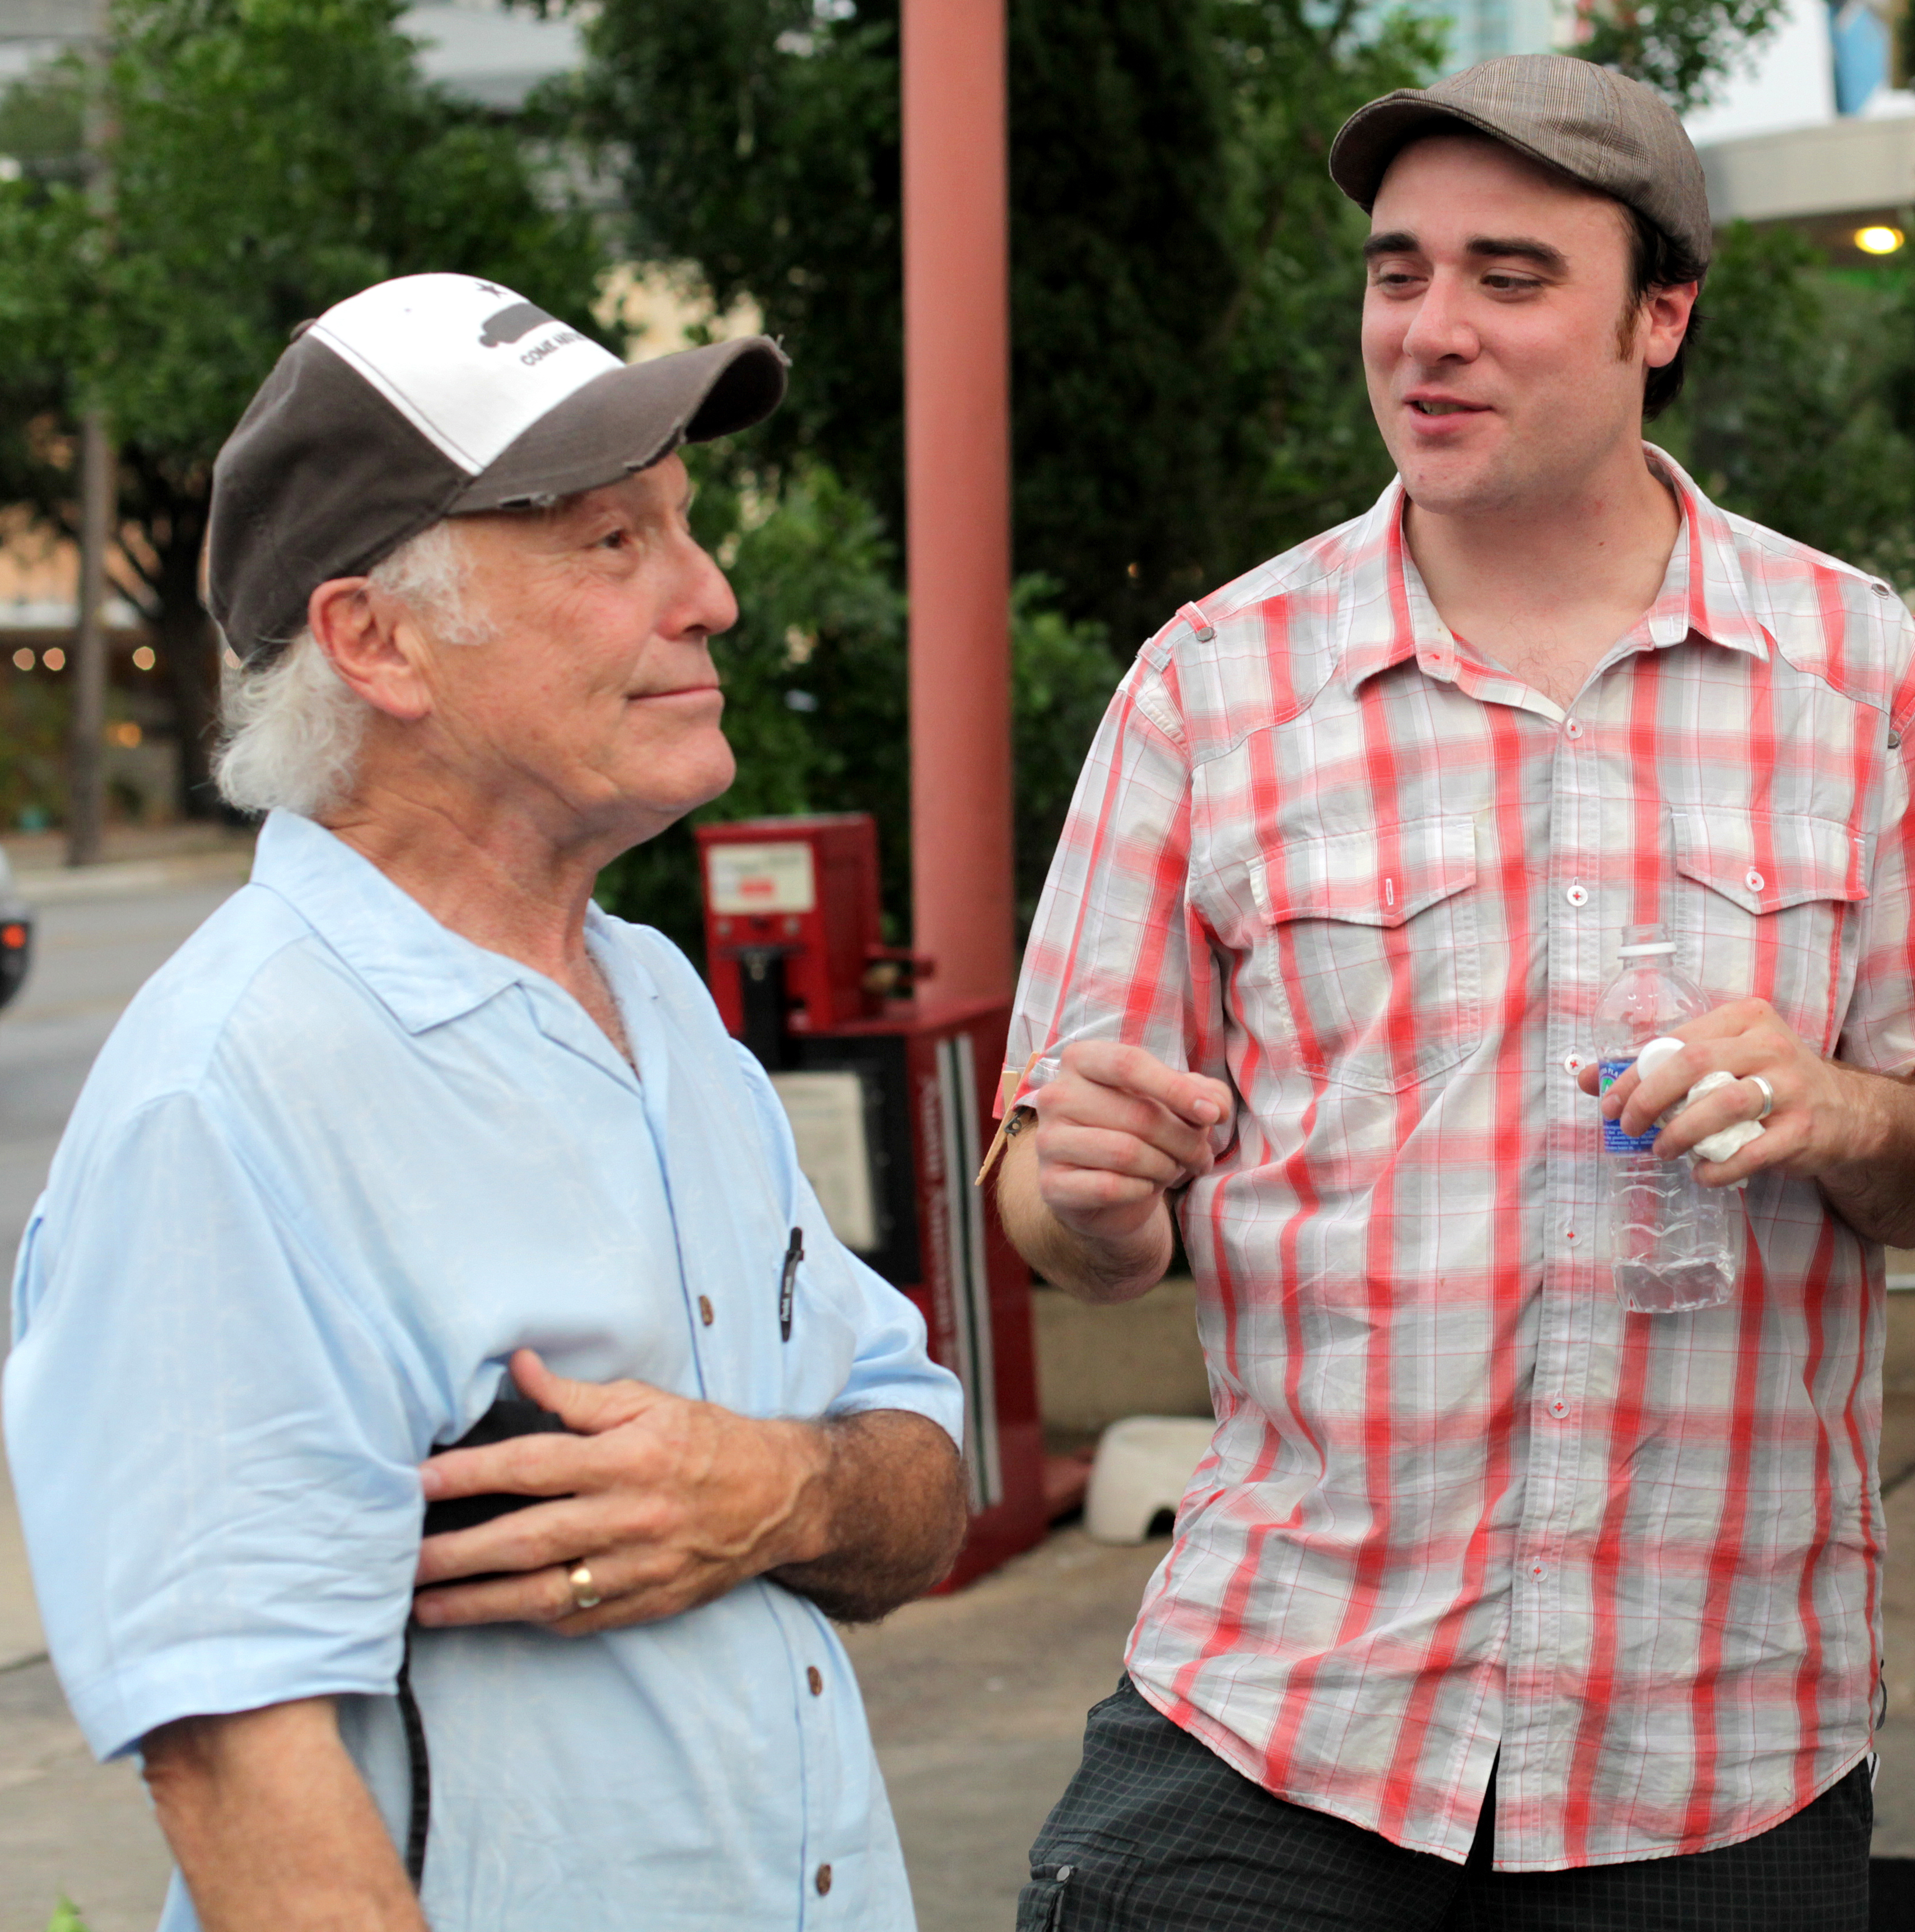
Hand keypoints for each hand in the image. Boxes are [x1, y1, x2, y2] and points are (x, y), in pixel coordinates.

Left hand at [412, 1349, 828, 1636]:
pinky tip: (490, 1617)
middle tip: (398, 1560)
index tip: (417, 1481)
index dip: (469, 1474)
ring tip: (422, 1606)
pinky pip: (578, 1620)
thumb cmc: (709, 1441)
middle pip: (526, 1539)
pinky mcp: (647, 1605)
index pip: (532, 1466)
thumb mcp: (650, 1402)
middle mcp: (630, 1517)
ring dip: (477, 1603)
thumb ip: (579, 1395)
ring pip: (544, 1593)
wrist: (781, 1497)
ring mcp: (638, 1569)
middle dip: (455, 1553)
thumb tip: (519, 1367)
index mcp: (629, 1458)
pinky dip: (531, 1620)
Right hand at [1031, 1041, 1233, 1240]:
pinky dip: (1141, 1190)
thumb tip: (1216, 1106)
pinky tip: (1147, 1188)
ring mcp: (1048, 1141)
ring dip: (1165, 1166)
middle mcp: (1056, 1095)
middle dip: (1185, 1140)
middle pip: (1137, 1114)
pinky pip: (1108, 1187)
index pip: (1129, 1063)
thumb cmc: (1142, 1134)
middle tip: (1201, 1156)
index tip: (1212, 1115)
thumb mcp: (1177, 1104)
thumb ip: (1204, 1094)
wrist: (1108, 1191)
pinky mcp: (1051, 1184)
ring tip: (1174, 1170)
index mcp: (1081, 1060)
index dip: (1177, 1089)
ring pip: (1125, 1153)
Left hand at [1576, 997, 1893, 1187]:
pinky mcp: (1806, 1128)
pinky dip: (1720, 1167)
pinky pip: (1755, 1151)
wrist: (1846, 1112)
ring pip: (1725, 1104)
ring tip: (1660, 1151)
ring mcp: (1792, 1086)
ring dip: (1682, 1133)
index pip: (1676, 1041)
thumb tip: (1588, 1080)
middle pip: (1695, 1064)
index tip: (1607, 1103)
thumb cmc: (1764, 1082)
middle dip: (1650, 1099)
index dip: (1633, 1074)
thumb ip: (1658, 1067)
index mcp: (1743, 1019)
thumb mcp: (1720, 1061)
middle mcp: (1769, 1045)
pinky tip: (1701, 1173)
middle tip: (1629, 1127)